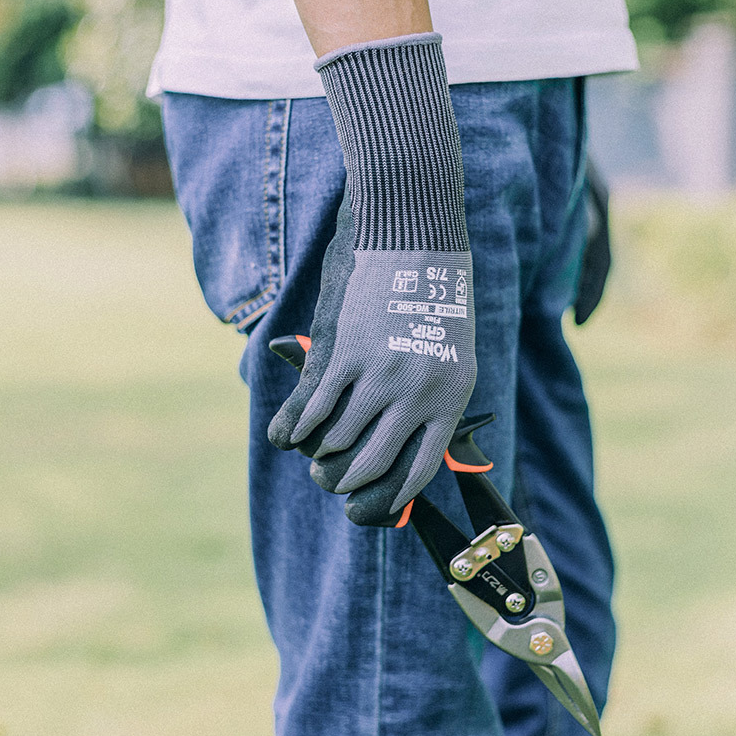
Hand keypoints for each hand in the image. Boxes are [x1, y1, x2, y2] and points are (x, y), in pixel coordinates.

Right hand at [269, 200, 475, 517]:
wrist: (412, 229)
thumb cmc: (432, 287)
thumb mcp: (449, 346)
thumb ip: (431, 394)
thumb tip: (405, 438)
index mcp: (450, 395)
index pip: (417, 471)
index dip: (386, 497)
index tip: (364, 506)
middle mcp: (416, 393)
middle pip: (370, 466)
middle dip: (343, 484)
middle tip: (328, 482)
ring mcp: (376, 374)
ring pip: (335, 442)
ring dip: (317, 456)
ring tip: (310, 456)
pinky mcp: (340, 352)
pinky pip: (310, 409)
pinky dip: (293, 428)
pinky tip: (285, 436)